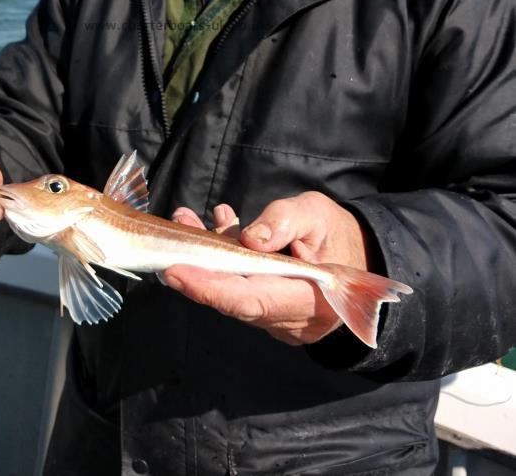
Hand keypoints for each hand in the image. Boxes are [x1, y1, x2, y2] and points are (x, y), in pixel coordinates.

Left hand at [165, 192, 373, 345]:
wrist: (357, 258)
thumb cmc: (337, 235)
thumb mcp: (317, 215)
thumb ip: (286, 222)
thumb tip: (249, 238)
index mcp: (303, 299)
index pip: (248, 302)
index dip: (209, 288)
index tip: (176, 271)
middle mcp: (281, 315)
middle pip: (229, 296)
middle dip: (195, 267)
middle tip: (173, 237)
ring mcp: (269, 312)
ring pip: (228, 287)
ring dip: (203, 257)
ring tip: (186, 219)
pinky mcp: (261, 300)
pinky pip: (234, 282)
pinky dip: (219, 256)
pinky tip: (214, 224)